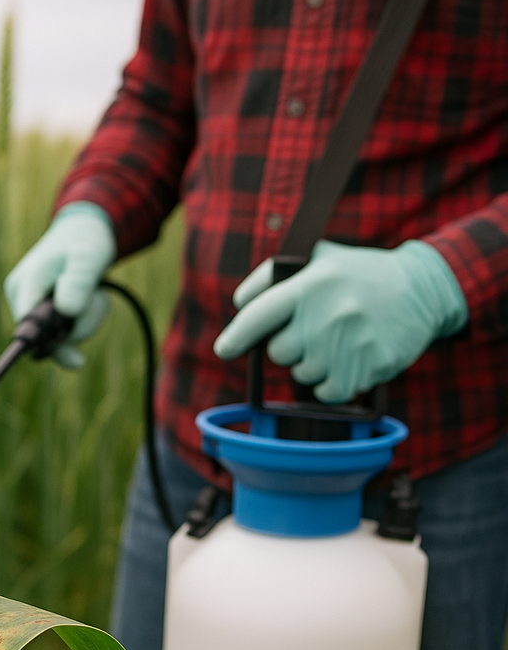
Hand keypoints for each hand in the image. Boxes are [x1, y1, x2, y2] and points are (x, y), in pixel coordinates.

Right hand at [4, 201, 116, 367]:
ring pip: (61, 337)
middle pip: (48, 337)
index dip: (50, 345)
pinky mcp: (43, 313)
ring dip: (86, 320)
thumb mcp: (87, 258)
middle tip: (98, 296)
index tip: (77, 361)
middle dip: (79, 324)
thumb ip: (78, 283)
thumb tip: (67, 312)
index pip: (29, 328)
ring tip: (94, 291)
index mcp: (25, 285)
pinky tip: (89, 298)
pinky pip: (65, 332)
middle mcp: (22, 298)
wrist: (82, 232)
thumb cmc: (84, 242)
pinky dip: (83, 320)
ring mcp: (31, 306)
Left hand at [213, 239, 467, 402]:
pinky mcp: (370, 367)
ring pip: (302, 374)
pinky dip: (332, 383)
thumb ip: (275, 276)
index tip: (224, 349)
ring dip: (312, 364)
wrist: (424, 290)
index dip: (237, 335)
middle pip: (279, 352)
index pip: (260, 315)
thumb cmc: (360, 275)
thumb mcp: (320, 257)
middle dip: (288, 346)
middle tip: (313, 330)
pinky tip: (348, 359)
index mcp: (313, 284)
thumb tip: (241, 304)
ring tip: (337, 340)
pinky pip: (329, 392)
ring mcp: (351, 343)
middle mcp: (329, 314)